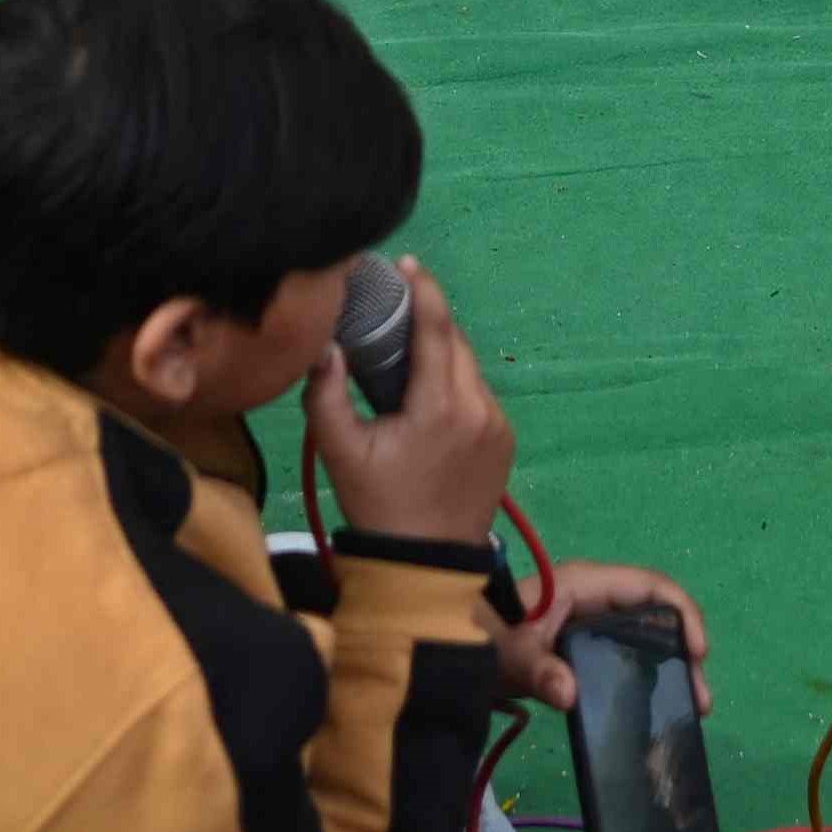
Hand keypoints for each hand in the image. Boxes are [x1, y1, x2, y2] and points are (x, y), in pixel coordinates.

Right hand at [307, 258, 512, 548]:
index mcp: (440, 406)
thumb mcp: (341, 452)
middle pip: (457, 342)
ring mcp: (498, 425)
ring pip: (471, 368)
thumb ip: (326, 395)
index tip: (408, 264)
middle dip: (431, 319)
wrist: (427, 567)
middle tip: (398, 309)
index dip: (424, 289)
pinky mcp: (506, 441)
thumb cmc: (379, 506)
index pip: (438, 328)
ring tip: (409, 355)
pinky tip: (430, 396)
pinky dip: (457, 383)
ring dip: (444, 353)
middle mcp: (479, 408)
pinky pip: (481, 394)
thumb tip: (325, 346)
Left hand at [493, 564, 709, 716]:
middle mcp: (595, 597)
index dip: (682, 612)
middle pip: (656, 613)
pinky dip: (650, 675)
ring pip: (646, 635)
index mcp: (585, 584)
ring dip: (672, 667)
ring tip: (691, 709)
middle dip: (684, 650)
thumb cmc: (482, 636)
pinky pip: (628, 652)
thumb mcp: (509, 654)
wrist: (448, 645)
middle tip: (700, 699)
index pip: (649, 585)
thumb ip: (538, 670)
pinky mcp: (584, 645)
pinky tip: (660, 705)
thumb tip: (570, 694)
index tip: (699, 652)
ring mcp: (591, 620)